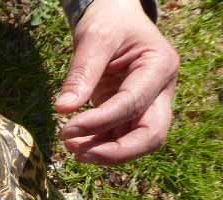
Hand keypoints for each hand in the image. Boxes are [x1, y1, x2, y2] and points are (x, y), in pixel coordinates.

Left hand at [55, 0, 178, 163]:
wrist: (116, 19)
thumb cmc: (110, 22)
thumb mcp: (95, 37)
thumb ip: (82, 72)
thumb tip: (64, 110)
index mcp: (160, 67)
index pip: (132, 105)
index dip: (99, 122)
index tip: (67, 131)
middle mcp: (162, 91)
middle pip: (150, 135)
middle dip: (115, 151)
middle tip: (78, 154)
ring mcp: (150, 105)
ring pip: (136, 143)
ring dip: (104, 152)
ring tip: (70, 146)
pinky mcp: (133, 114)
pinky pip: (120, 137)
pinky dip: (99, 144)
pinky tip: (75, 142)